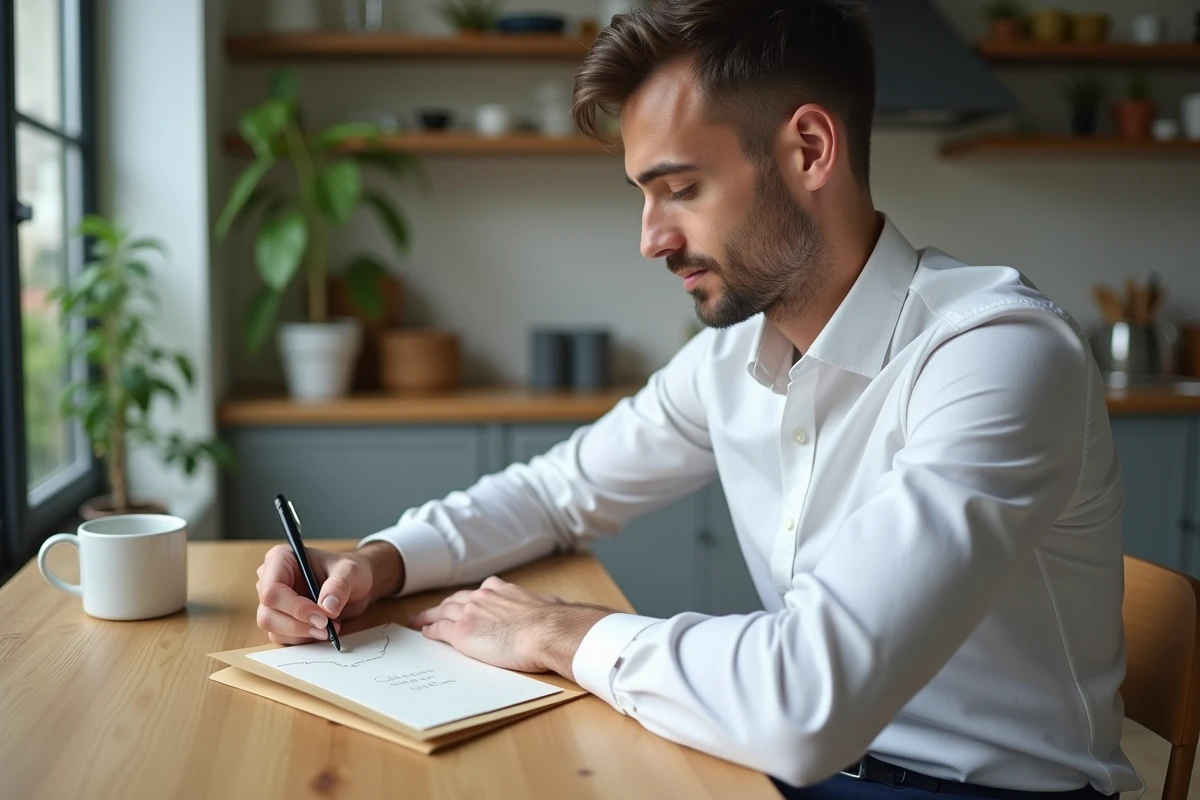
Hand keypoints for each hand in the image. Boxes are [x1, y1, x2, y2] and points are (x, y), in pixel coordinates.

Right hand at [255, 542, 401, 644]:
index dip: (295, 608)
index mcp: (280, 559)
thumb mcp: (351, 572)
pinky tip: (322, 630)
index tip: (322, 617)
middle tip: (326, 627)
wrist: (356, 584)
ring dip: (302, 634)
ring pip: (273, 628)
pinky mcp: (280, 618)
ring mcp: (273, 601)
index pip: (272, 590)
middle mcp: (270, 579)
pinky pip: (282, 637)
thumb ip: (339, 586)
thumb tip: (328, 607)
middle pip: (268, 613)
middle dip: (298, 625)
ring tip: (329, 627)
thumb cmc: (349, 570)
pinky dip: (303, 639)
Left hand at [411, 576, 613, 679]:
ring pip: (442, 612)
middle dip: (443, 605)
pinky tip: (424, 633)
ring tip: (418, 621)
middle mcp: (482, 598)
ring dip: (429, 616)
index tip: (463, 601)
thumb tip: (553, 609)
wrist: (546, 631)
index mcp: (502, 591)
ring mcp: (470, 614)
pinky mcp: (462, 633)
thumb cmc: (554, 621)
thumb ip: (541, 606)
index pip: (479, 592)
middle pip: (455, 600)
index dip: (468, 599)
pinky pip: (439, 630)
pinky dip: (430, 630)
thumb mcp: (548, 604)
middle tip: (431, 611)